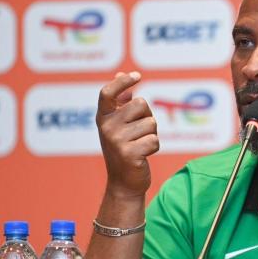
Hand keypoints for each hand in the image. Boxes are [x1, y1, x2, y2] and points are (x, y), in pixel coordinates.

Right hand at [96, 72, 158, 198]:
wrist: (124, 183)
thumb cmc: (125, 149)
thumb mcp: (119, 124)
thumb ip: (121, 101)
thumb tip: (122, 74)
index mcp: (103, 118)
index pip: (107, 93)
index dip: (122, 82)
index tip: (137, 75)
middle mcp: (106, 127)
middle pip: (141, 104)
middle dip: (147, 117)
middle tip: (139, 133)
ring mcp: (116, 141)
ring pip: (151, 123)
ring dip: (151, 134)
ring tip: (139, 146)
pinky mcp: (129, 154)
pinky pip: (154, 140)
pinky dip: (154, 147)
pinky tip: (143, 156)